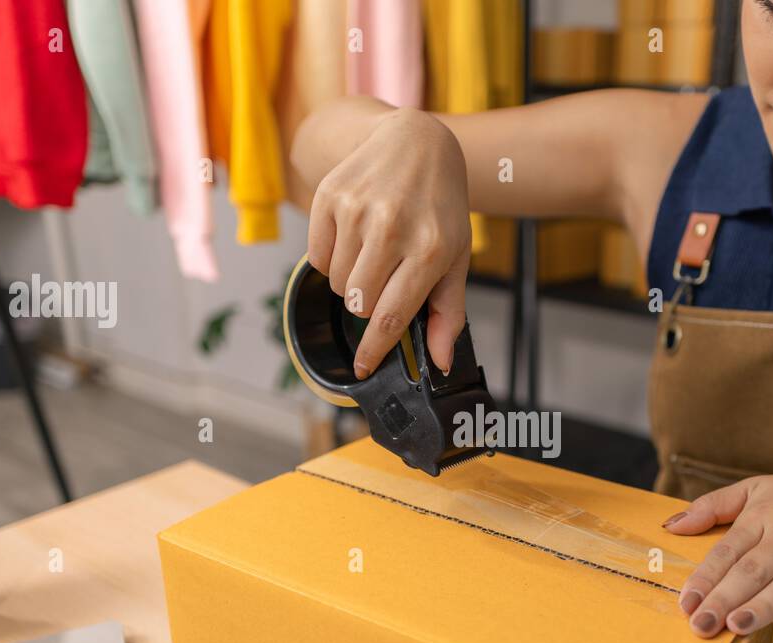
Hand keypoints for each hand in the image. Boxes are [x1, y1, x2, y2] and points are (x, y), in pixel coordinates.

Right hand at [305, 107, 472, 379]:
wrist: (417, 142)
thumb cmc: (439, 208)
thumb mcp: (455, 257)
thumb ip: (447, 313)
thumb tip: (439, 362)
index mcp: (430, 249)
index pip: (392, 316)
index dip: (374, 349)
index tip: (362, 369)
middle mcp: (393, 228)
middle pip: (358, 304)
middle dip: (368, 304)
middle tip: (385, 279)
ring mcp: (358, 210)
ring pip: (336, 283)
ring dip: (350, 280)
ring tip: (373, 251)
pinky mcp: (330, 195)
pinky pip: (316, 256)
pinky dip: (332, 257)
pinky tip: (355, 233)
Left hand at [662, 452, 772, 642]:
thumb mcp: (758, 489)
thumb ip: (713, 507)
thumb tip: (671, 527)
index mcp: (766, 513)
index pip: (730, 548)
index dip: (707, 576)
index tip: (686, 603)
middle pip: (758, 567)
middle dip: (727, 597)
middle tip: (702, 625)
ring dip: (768, 606)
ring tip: (739, 627)